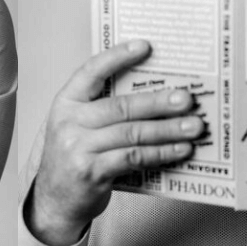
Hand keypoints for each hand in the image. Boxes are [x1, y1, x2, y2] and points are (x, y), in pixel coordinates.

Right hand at [27, 40, 204, 245]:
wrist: (52, 199)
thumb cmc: (73, 157)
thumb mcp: (78, 126)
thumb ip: (103, 109)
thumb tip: (155, 94)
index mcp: (65, 103)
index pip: (91, 71)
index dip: (117, 57)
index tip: (145, 46)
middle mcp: (69, 122)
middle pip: (120, 106)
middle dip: (158, 102)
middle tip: (186, 98)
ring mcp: (78, 148)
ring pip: (131, 133)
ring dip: (168, 129)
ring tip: (193, 126)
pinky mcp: (91, 172)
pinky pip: (133, 158)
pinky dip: (160, 153)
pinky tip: (179, 150)